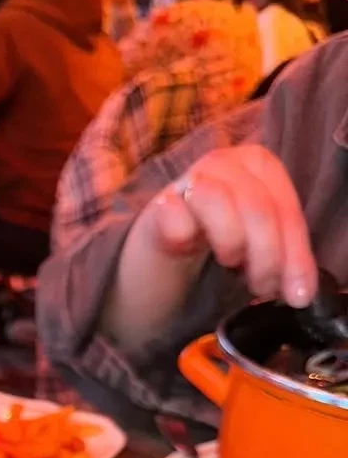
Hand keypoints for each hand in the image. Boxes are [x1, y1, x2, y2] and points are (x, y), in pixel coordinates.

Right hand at [120, 146, 317, 319]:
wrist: (161, 254)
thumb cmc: (214, 243)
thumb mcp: (259, 245)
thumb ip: (283, 256)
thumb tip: (301, 292)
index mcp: (258, 165)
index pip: (285, 207)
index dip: (295, 254)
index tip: (298, 294)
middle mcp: (224, 163)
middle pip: (257, 207)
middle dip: (267, 256)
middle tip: (262, 288)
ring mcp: (188, 181)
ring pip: (218, 201)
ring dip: (230, 242)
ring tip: (229, 265)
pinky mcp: (158, 206)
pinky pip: (176, 218)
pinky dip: (185, 237)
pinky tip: (188, 250)